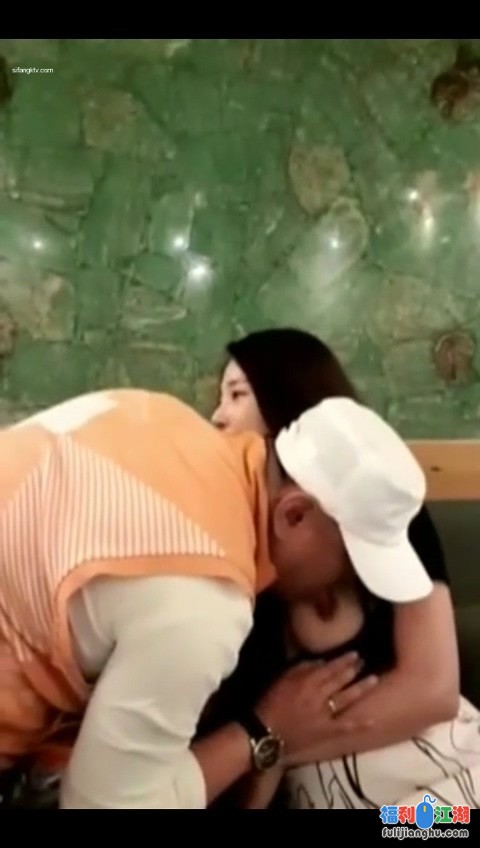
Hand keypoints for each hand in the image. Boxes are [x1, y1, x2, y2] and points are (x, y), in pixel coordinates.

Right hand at [255, 652, 377, 755]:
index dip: (344, 661)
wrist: (265, 733)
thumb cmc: (271, 703)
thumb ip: (301, 669)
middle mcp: (319, 697)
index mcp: (307, 682)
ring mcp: (324, 715)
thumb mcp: (282, 679)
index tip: (355, 655)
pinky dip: (359, 724)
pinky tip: (373, 720)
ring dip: (361, 688)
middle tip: (365, 663)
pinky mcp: (327, 732)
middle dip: (354, 671)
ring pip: (346, 699)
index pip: (330, 668)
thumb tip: (321, 662)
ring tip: (374, 679)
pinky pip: (345, 727)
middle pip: (340, 681)